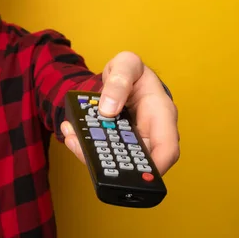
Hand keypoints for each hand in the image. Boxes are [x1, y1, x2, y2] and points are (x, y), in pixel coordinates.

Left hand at [60, 51, 179, 175]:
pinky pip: (103, 147)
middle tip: (86, 151)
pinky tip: (71, 134)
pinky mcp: (118, 139)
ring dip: (92, 152)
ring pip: (116, 156)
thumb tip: (108, 109)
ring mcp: (133, 138)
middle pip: (137, 159)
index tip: (134, 173)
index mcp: (161, 113)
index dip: (155, 167)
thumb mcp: (126, 64)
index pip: (167, 149)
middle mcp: (151, 131)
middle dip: (111, 161)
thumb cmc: (132, 71)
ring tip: (71, 138)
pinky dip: (86, 144)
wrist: (123, 73)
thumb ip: (119, 81)